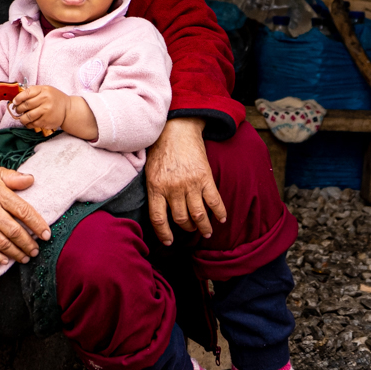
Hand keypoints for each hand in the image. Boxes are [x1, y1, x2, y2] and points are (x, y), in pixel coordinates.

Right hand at [0, 167, 50, 264]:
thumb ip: (14, 177)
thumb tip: (31, 180)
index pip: (23, 211)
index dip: (37, 224)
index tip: (47, 234)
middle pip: (14, 231)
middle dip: (28, 243)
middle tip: (36, 250)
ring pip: (1, 242)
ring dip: (15, 252)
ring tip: (25, 257)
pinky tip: (5, 261)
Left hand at [12, 85, 68, 132]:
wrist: (68, 109)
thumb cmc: (54, 98)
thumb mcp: (46, 90)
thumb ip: (33, 91)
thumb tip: (17, 97)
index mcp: (44, 90)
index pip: (26, 93)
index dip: (18, 98)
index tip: (15, 102)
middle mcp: (45, 100)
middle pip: (25, 105)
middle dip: (18, 109)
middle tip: (17, 110)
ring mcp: (46, 111)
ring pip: (27, 117)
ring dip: (21, 118)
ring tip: (22, 117)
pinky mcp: (46, 121)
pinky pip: (32, 124)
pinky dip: (28, 124)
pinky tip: (29, 122)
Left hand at [145, 117, 225, 245]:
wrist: (177, 129)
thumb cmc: (161, 149)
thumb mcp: (149, 171)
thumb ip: (154, 190)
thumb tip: (159, 211)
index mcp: (156, 187)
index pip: (158, 219)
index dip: (164, 233)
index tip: (169, 241)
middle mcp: (173, 188)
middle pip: (181, 219)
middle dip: (187, 228)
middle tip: (191, 230)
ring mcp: (190, 183)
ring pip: (198, 214)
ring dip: (203, 227)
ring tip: (206, 232)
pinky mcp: (205, 177)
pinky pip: (214, 201)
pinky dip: (219, 212)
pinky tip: (221, 218)